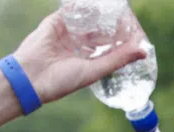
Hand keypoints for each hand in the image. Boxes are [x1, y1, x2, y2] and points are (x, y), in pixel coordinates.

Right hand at [9, 10, 150, 106]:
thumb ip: (118, 59)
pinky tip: (97, 3)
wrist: (30, 77)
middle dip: (114, 25)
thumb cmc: (61, 81)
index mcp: (88, 60)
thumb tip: (143, 51)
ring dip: (101, 13)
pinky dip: (83, 5)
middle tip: (128, 17)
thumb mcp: (95, 70)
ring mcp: (67, 33)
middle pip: (101, 30)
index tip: (138, 34)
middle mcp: (78, 46)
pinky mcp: (55, 22)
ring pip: (88, 19)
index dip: (124, 40)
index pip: (110, 46)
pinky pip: (72, 9)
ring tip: (115, 7)